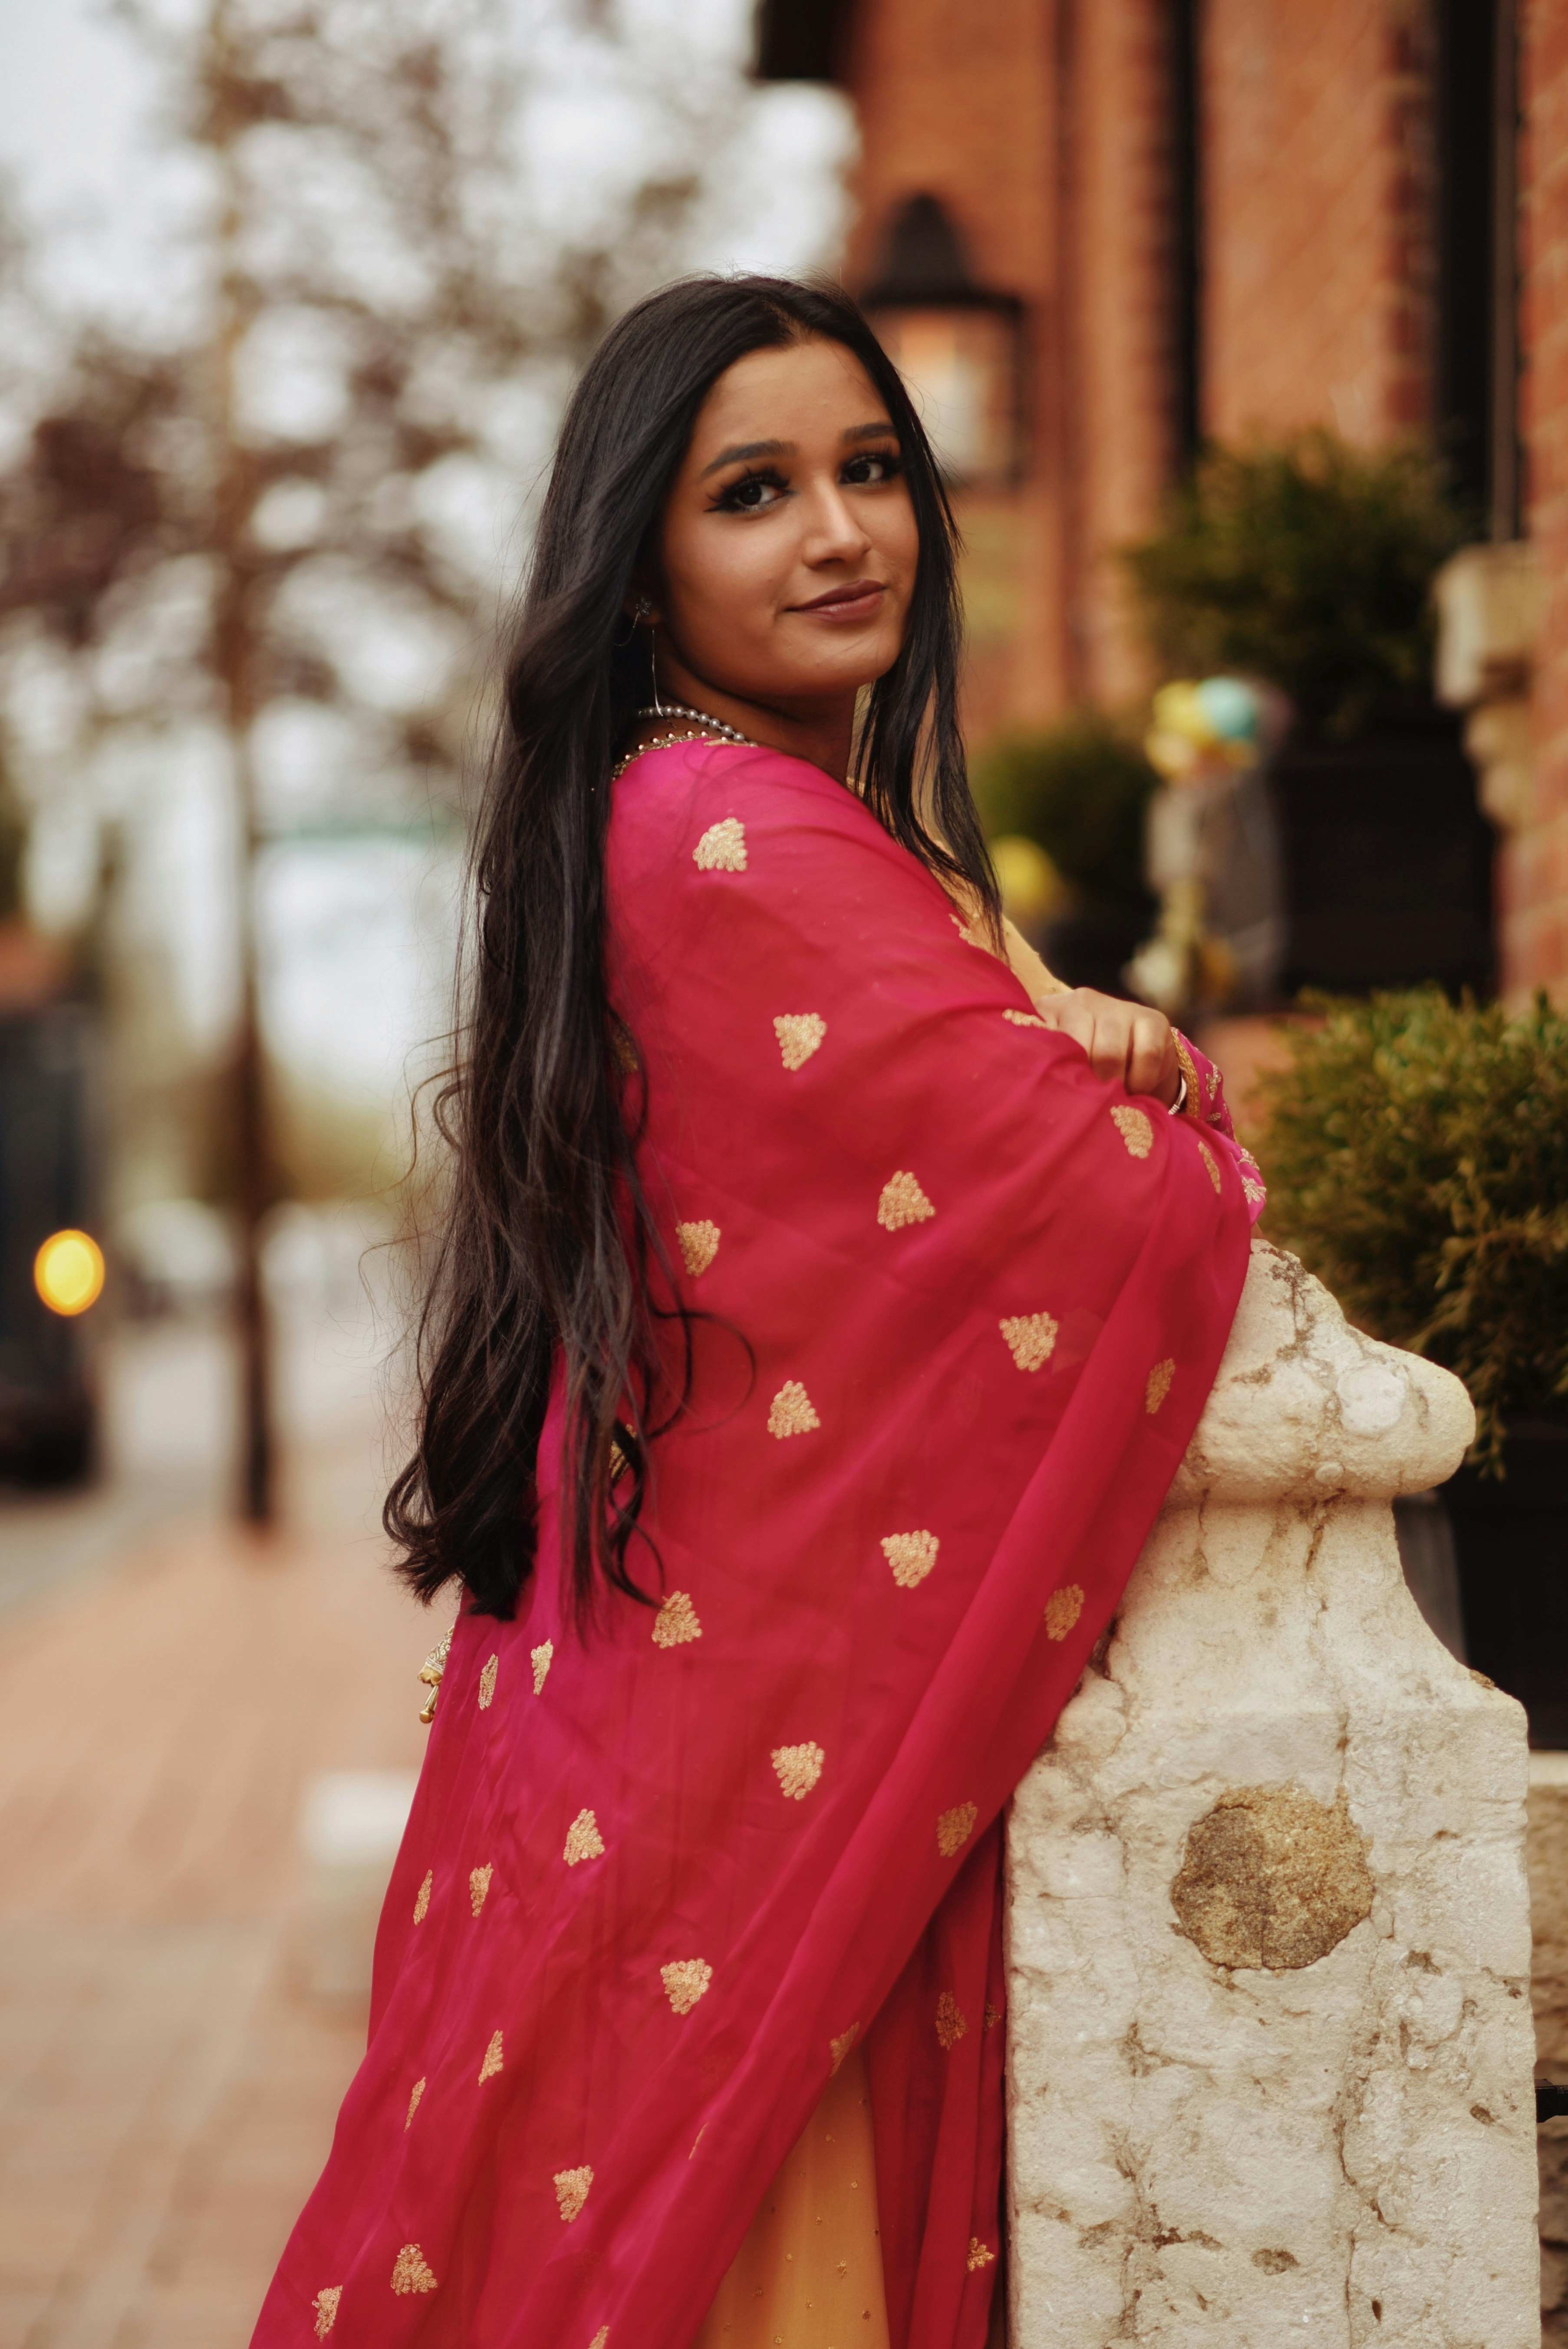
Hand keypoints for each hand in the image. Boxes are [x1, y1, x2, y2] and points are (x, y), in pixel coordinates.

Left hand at [1030, 988, 1180, 1105]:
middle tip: (1090, 1107)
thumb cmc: (1085, 1062)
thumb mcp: (1059, 1061)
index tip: (1060, 1097)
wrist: (1136, 1052)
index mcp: (1051, 1009)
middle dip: (1088, 1085)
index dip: (1056, 1074)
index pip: (1046, 1040)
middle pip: (1081, 1050)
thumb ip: (1044, 1065)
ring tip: (1112, 1100)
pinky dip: (1142, 1081)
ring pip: (1111, 1054)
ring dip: (1113, 1086)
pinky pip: (1147, 1055)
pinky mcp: (1153, 1019)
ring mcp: (1119, 1006)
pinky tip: (1136, 1089)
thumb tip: (1028, 1091)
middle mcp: (1082, 1000)